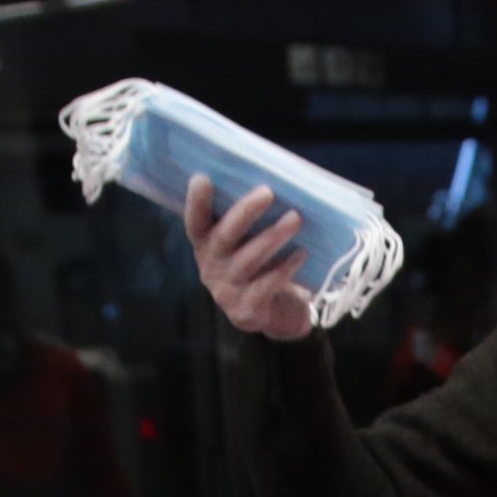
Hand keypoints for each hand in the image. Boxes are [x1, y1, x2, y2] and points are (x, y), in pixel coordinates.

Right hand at [183, 178, 313, 341]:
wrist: (275, 317)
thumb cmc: (263, 268)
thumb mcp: (250, 244)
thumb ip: (251, 221)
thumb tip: (273, 182)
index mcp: (206, 246)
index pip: (195, 223)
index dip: (196, 202)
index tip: (202, 179)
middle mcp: (211, 267)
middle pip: (224, 236)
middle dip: (245, 212)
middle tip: (268, 192)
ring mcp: (227, 291)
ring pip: (249, 259)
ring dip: (273, 236)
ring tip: (295, 218)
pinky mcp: (246, 310)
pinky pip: (267, 284)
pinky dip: (285, 267)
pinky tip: (302, 253)